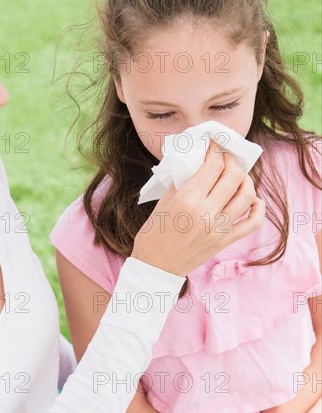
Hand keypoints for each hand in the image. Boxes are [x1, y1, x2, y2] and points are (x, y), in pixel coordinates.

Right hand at [132, 140, 264, 276]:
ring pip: (247, 195)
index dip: (216, 150)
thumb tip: (197, 160)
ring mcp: (219, 229)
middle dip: (231, 160)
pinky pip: (253, 222)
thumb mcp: (162, 202)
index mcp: (187, 201)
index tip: (214, 144)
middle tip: (226, 156)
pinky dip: (258, 207)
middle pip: (233, 176)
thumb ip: (181, 180)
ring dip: (245, 179)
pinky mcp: (226, 241)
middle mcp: (206, 214)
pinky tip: (252, 199)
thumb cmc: (153, 234)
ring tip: (236, 175)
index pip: (213, 166)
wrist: (156, 267)